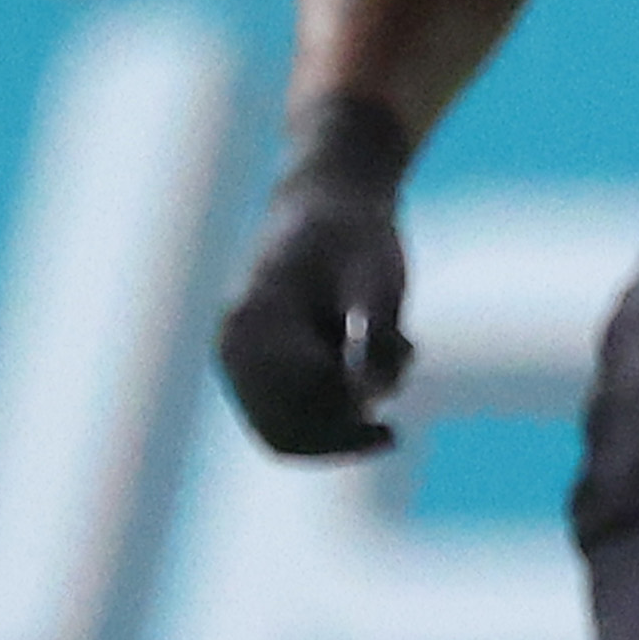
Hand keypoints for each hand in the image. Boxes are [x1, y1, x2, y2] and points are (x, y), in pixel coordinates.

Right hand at [211, 93, 416, 459]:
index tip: (390, 432)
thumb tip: (365, 397)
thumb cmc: (358, 235)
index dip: (339, 441)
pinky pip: (313, 405)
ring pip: (306, 423)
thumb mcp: (376, 282)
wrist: (336, 198)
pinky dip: (356, 391)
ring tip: (398, 341)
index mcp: (249, 333)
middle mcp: (238, 351)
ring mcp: (251, 358)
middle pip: (291, 435)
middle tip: (400, 367)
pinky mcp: (275, 360)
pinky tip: (390, 343)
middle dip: (351, 422)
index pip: (285, 426)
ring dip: (360, 402)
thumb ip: (372, 337)